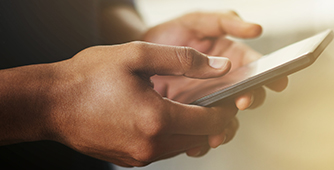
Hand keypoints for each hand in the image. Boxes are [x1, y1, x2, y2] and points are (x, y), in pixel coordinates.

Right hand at [43, 42, 240, 166]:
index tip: (228, 100)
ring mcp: (140, 156)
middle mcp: (151, 144)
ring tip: (190, 109)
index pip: (209, 121)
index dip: (224, 110)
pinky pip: (165, 151)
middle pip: (200, 138)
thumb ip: (183, 60)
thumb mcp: (136, 55)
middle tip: (213, 103)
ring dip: (193, 130)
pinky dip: (174, 137)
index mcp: (156, 118)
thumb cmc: (88, 78)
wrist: (51, 103)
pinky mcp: (131, 160)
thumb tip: (219, 68)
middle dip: (213, 122)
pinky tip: (165, 119)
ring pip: (184, 146)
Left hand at [143, 11, 287, 154]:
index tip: (277, 82)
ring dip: (226, 128)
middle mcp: (224, 82)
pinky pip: (203, 132)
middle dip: (248, 101)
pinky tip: (197, 144)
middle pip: (247, 95)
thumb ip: (224, 22)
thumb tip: (255, 29)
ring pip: (227, 119)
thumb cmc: (170, 34)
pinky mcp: (192, 115)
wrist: (139, 57)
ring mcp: (209, 101)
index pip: (256, 68)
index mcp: (231, 59)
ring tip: (217, 133)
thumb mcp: (197, 21)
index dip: (269, 75)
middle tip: (241, 101)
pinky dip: (203, 141)